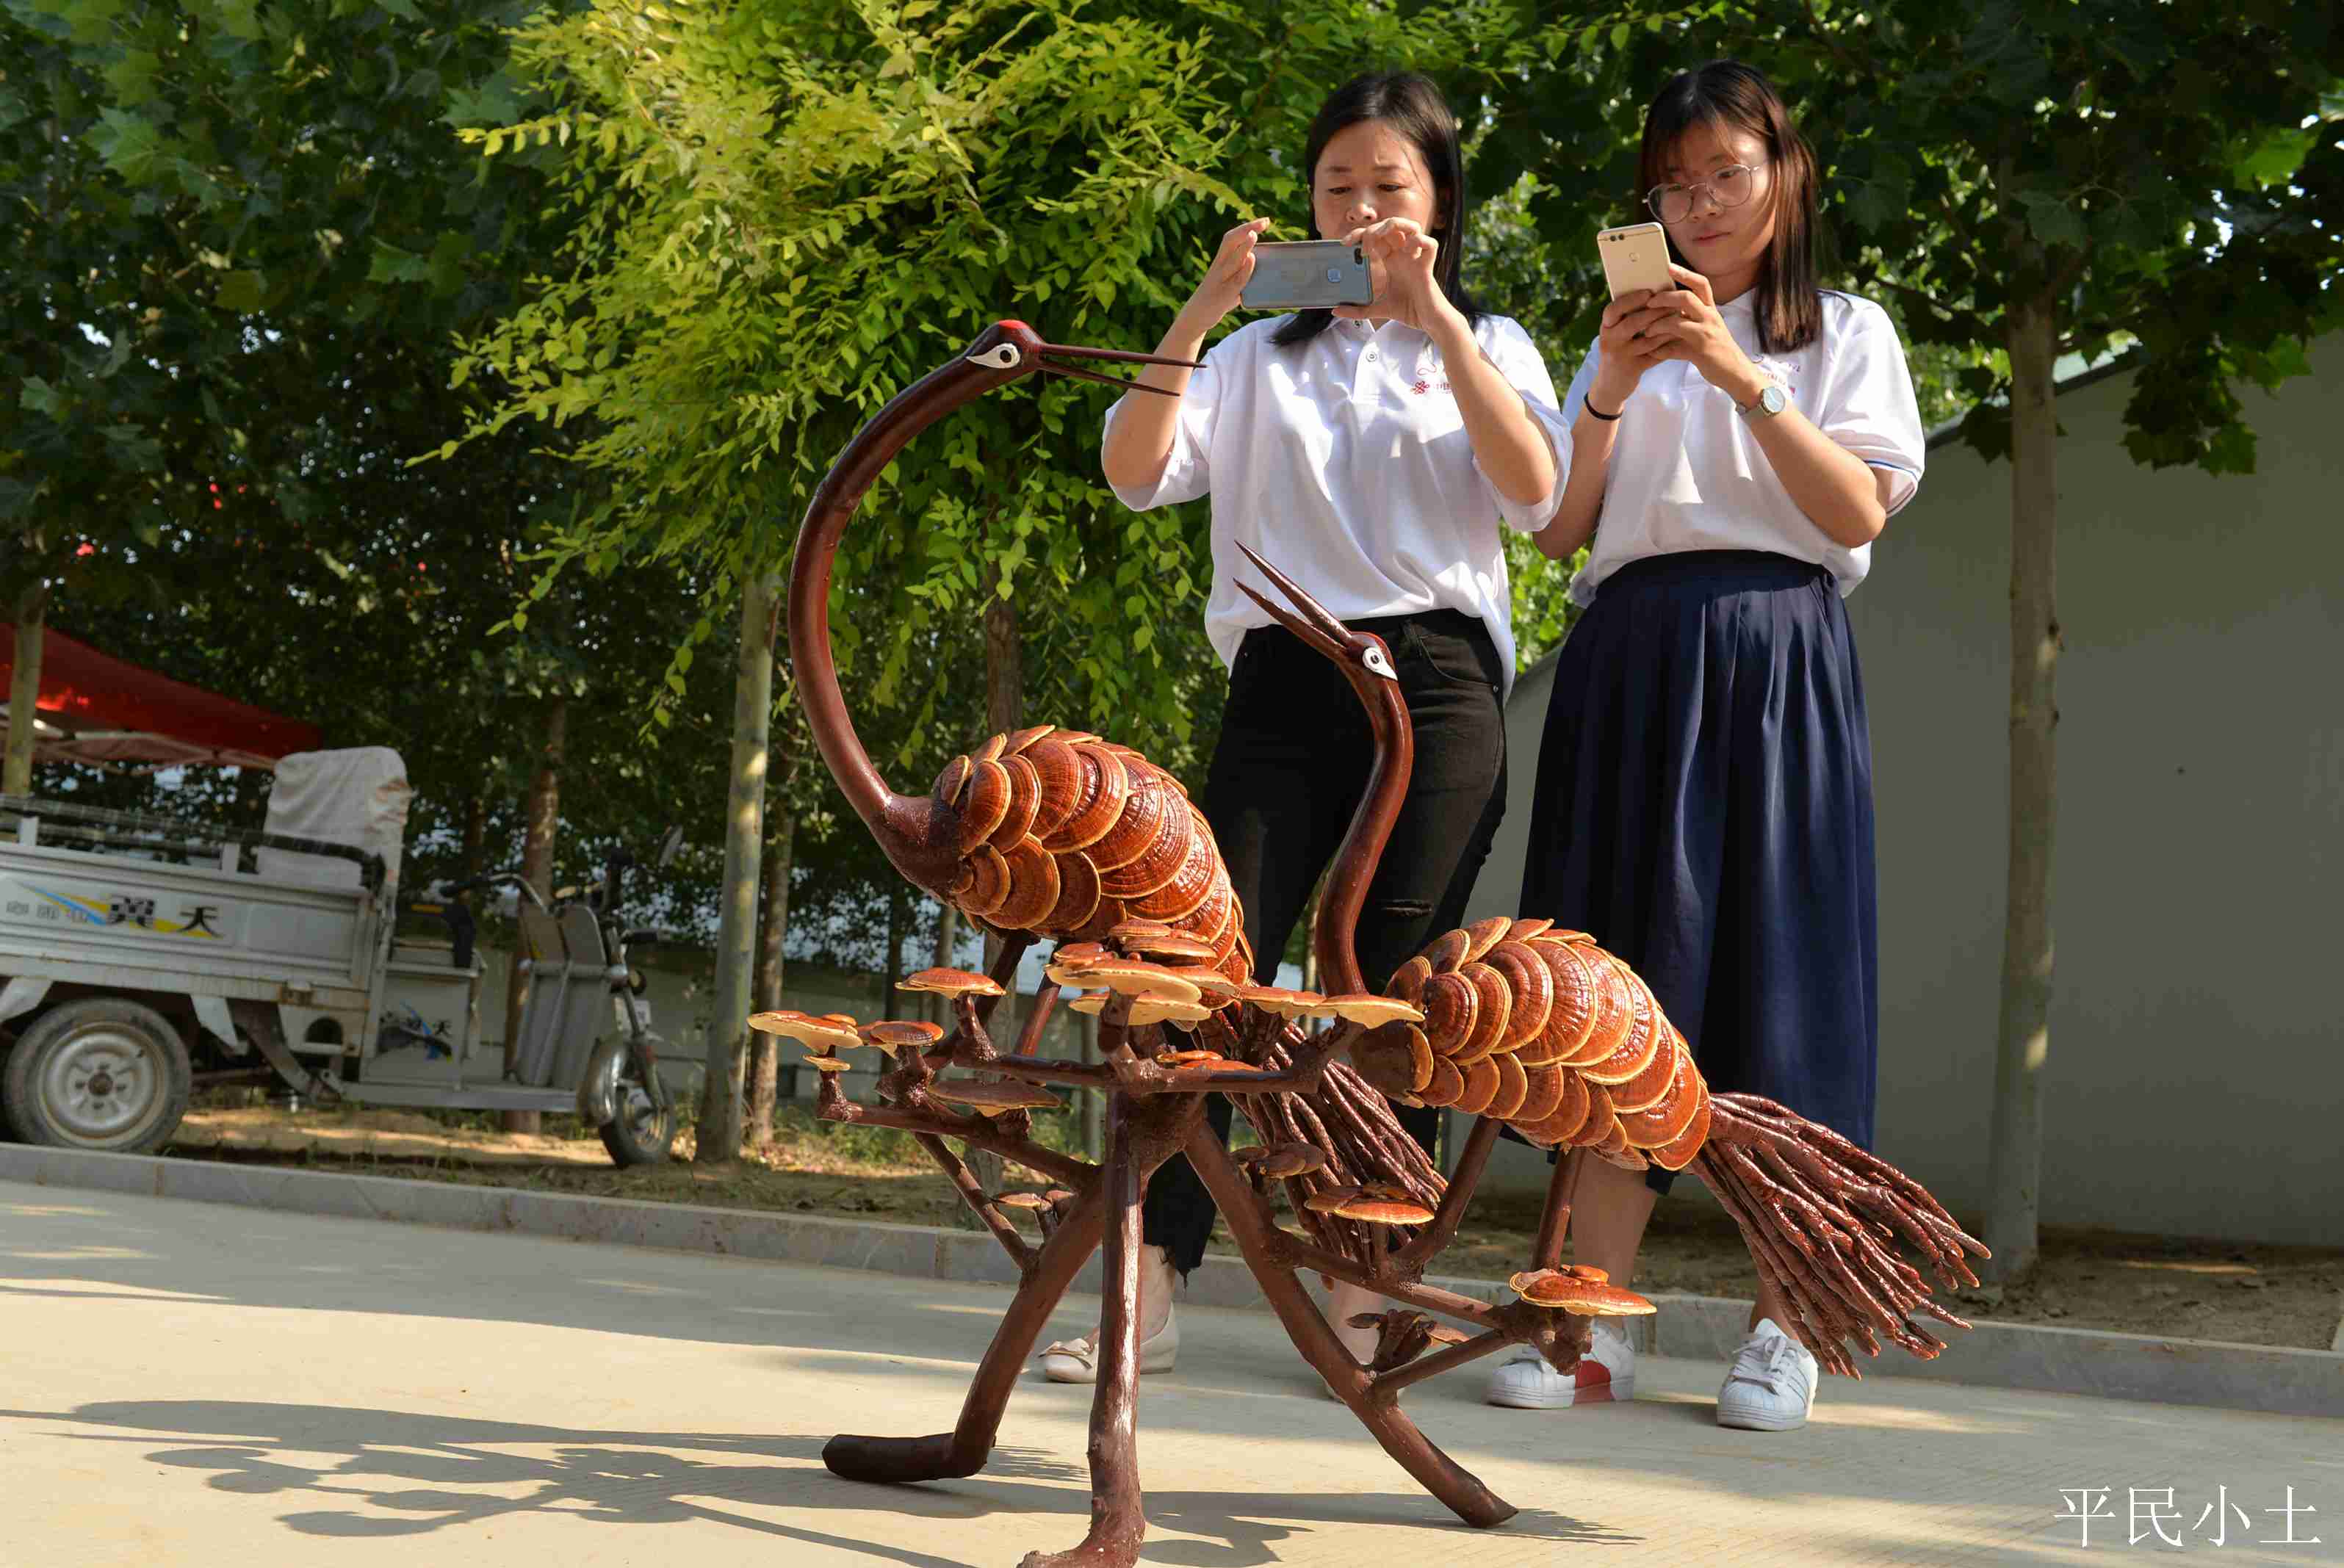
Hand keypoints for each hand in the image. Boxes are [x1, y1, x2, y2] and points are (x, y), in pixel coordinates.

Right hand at [1182, 217, 1272, 327]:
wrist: (1196, 315)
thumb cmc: (1218, 297)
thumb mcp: (1230, 280)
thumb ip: (1243, 271)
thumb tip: (1264, 266)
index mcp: (1221, 260)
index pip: (1232, 238)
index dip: (1247, 227)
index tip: (1265, 221)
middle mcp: (1219, 266)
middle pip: (1230, 241)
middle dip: (1247, 228)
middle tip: (1265, 222)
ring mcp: (1220, 280)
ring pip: (1233, 259)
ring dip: (1244, 246)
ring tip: (1254, 234)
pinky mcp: (1223, 294)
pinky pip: (1236, 280)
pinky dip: (1245, 269)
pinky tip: (1252, 259)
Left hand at [1333, 216, 1458, 335]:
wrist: (1426, 322)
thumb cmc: (1407, 310)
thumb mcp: (1376, 310)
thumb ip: (1357, 310)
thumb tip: (1335, 311)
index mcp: (1392, 259)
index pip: (1376, 236)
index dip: (1360, 234)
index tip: (1345, 244)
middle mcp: (1404, 254)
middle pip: (1390, 226)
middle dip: (1371, 229)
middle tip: (1359, 244)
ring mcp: (1416, 257)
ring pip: (1411, 225)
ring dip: (1393, 225)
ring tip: (1379, 237)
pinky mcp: (1428, 265)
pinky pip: (1430, 243)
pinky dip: (1420, 242)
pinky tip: (1408, 253)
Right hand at [1586, 286, 1671, 413]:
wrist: (1610, 386)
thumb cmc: (1618, 351)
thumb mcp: (1616, 334)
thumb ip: (1628, 317)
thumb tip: (1654, 293)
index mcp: (1606, 327)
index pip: (1613, 309)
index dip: (1631, 300)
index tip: (1648, 292)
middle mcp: (1610, 341)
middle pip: (1632, 323)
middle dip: (1654, 312)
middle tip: (1673, 303)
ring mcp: (1620, 356)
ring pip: (1646, 340)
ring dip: (1665, 328)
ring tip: (1680, 318)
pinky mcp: (1632, 369)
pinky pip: (1653, 355)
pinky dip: (1668, 346)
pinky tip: (1680, 338)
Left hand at [1638, 263, 1763, 399]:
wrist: (1735, 372)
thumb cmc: (1717, 348)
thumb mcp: (1707, 327)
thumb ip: (1689, 317)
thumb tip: (1666, 309)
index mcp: (1711, 309)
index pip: (1701, 284)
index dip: (1685, 273)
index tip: (1668, 265)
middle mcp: (1710, 318)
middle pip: (1686, 298)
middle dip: (1664, 298)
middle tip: (1649, 302)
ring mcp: (1706, 335)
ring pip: (1678, 323)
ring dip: (1658, 325)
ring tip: (1647, 331)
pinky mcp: (1700, 353)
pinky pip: (1675, 349)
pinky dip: (1661, 351)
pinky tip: (1653, 353)